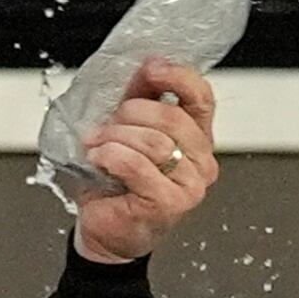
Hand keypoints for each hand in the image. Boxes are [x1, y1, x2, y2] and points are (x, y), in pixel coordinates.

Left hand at [71, 58, 219, 265]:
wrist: (105, 232)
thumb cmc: (116, 186)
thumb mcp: (128, 131)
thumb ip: (141, 98)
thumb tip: (146, 65)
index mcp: (197, 140)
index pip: (201, 98)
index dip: (177, 77)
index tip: (151, 69)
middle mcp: (202, 163)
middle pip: (173, 118)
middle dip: (130, 114)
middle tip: (106, 125)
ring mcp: (190, 186)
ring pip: (154, 142)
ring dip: (115, 137)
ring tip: (96, 146)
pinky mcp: (168, 204)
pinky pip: (137, 165)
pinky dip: (111, 156)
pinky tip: (99, 161)